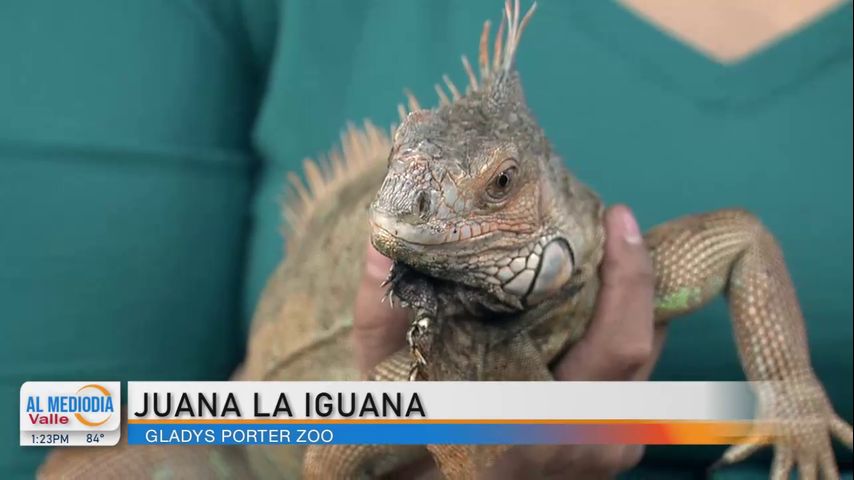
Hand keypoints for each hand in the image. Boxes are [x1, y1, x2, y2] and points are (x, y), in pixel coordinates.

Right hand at [352, 205, 665, 478]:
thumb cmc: (415, 450)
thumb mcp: (390, 387)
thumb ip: (383, 318)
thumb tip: (383, 245)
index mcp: (542, 421)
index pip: (618, 345)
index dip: (630, 280)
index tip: (616, 216)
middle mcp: (590, 439)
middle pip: (645, 342)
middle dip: (634, 277)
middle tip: (607, 223)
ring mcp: (608, 449)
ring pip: (645, 361)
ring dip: (630, 304)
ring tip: (604, 252)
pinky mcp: (612, 449)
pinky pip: (635, 380)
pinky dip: (621, 333)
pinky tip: (596, 304)